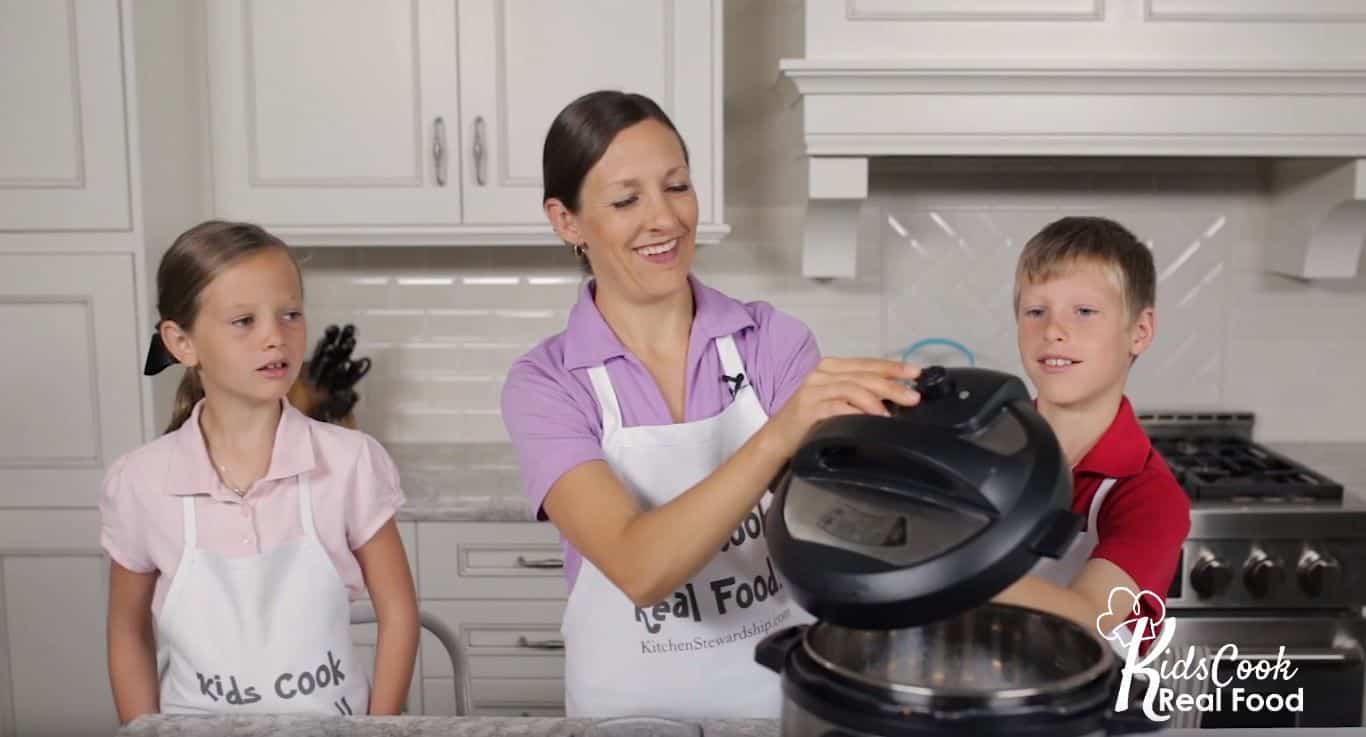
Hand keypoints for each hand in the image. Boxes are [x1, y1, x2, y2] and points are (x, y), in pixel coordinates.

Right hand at [760, 357, 920, 459]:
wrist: (777, 438)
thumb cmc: (809, 420)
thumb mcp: (835, 400)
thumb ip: (858, 394)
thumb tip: (894, 397)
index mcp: (830, 368)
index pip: (866, 363)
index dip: (892, 367)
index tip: (915, 373)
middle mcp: (821, 374)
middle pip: (864, 375)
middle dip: (892, 385)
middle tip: (912, 397)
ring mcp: (814, 389)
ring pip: (853, 388)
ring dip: (876, 401)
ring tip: (891, 414)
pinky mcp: (809, 408)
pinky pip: (838, 407)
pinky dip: (857, 413)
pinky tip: (870, 420)